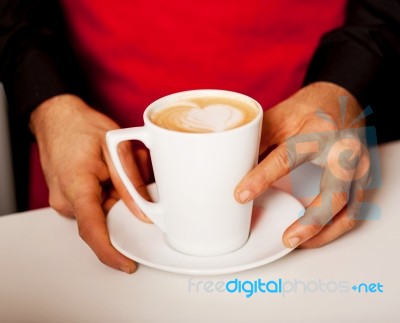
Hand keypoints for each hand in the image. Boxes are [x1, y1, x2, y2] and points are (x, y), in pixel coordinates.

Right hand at [30, 94, 151, 272]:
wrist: (56, 116)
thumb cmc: (80, 126)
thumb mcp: (114, 149)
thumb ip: (129, 183)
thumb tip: (142, 212)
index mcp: (76, 187)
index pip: (93, 230)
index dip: (110, 253)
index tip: (126, 264)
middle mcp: (65, 198)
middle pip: (104, 218)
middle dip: (124, 204)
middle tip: (133, 172)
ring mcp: (63, 198)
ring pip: (100, 209)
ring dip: (116, 194)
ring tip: (118, 165)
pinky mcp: (66, 195)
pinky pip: (93, 202)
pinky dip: (107, 191)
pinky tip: (110, 170)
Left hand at [235, 82, 369, 247]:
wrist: (342, 100)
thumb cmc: (309, 107)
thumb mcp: (280, 116)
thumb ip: (259, 141)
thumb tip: (234, 167)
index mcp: (319, 130)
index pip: (287, 157)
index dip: (261, 178)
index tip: (240, 196)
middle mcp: (344, 150)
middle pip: (333, 195)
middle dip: (310, 222)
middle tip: (287, 238)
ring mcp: (359, 166)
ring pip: (349, 210)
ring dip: (324, 233)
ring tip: (297, 242)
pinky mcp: (363, 178)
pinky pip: (354, 210)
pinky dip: (335, 228)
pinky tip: (315, 235)